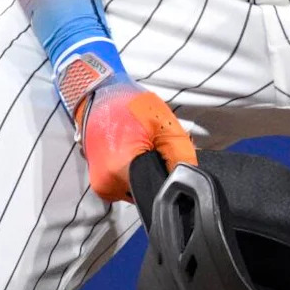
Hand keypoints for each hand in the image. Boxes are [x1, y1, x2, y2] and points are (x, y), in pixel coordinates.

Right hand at [77, 82, 196, 201]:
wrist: (98, 94)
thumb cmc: (128, 105)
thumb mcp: (164, 125)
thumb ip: (181, 156)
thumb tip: (190, 180)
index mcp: (121, 171)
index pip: (157, 196)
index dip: (170, 183)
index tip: (169, 165)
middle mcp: (107, 184)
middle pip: (146, 193)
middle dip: (155, 176)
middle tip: (154, 151)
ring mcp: (101, 185)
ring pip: (135, 191)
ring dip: (143, 174)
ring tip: (141, 149)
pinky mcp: (99, 181)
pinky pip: (124, 185)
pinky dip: (131, 173)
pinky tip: (131, 153)